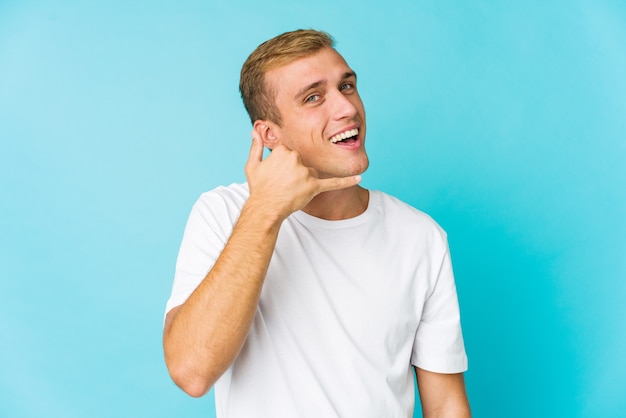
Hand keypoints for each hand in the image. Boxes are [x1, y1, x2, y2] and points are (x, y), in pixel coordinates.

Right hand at [244, 130, 360, 220]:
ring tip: (290, 191)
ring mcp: (305, 173)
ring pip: (311, 172)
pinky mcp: (314, 186)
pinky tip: (359, 178)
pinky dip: (347, 181)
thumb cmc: (259, 188)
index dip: (283, 165)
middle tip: (282, 183)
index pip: (289, 153)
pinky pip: (333, 182)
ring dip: (303, 181)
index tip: (277, 174)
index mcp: (283, 150)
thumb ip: (256, 146)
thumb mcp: (252, 165)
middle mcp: (295, 158)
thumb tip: (254, 131)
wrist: (265, 208)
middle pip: (302, 161)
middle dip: (294, 172)